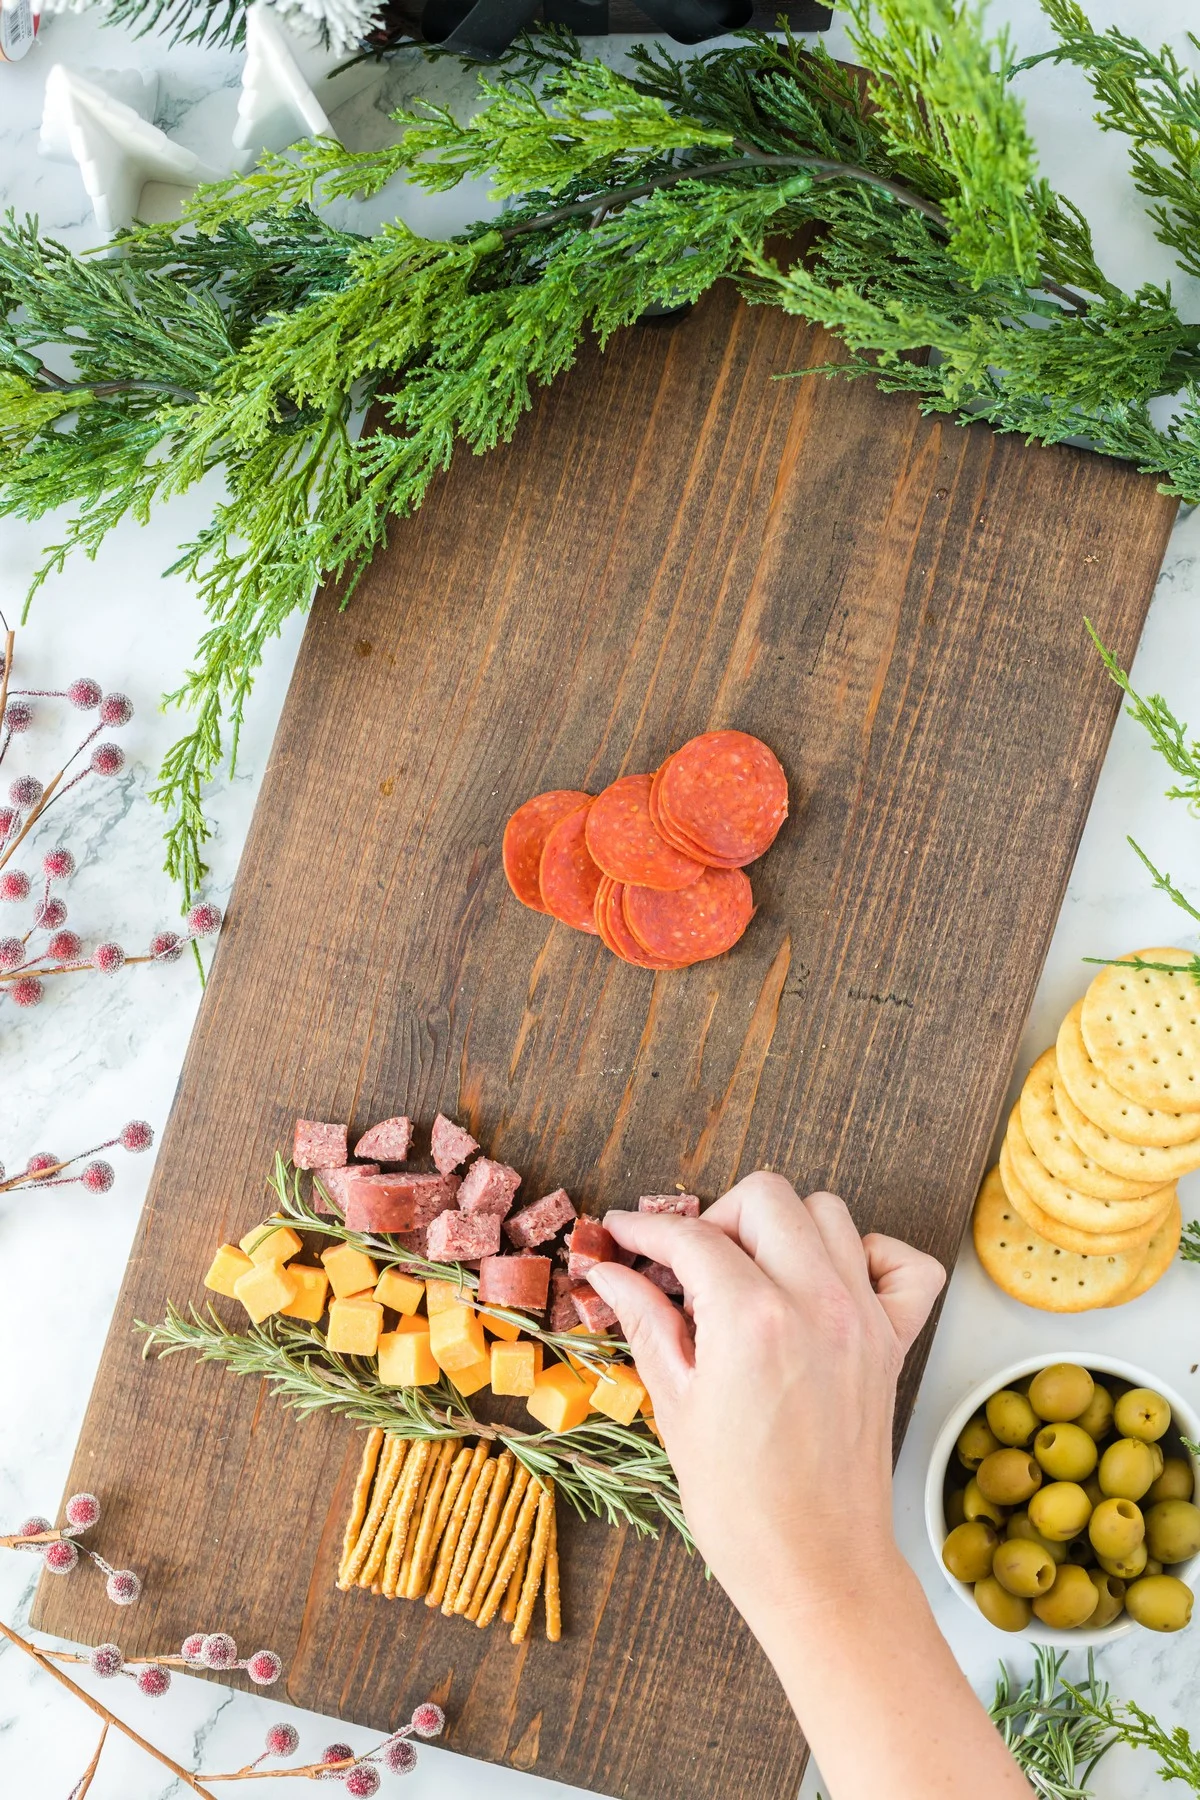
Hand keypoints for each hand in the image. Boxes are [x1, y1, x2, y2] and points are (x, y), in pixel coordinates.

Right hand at [587, 1173, 944, 1637]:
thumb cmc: (739, 1503)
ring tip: (750, 1275)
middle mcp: (817, 1302)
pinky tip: (828, 1283)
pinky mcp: (894, 1341)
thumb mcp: (674, 1404)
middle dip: (716, 1218)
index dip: (645, 1231)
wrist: (816, 1566)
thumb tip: (610, 1271)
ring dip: (782, 1229)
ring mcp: (864, 1318)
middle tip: (689, 1265)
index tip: (622, 1237)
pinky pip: (904, 1264)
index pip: (692, 1237)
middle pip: (765, 1197)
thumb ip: (644, 1320)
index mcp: (752, 1320)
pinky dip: (870, 1256)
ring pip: (828, 1213)